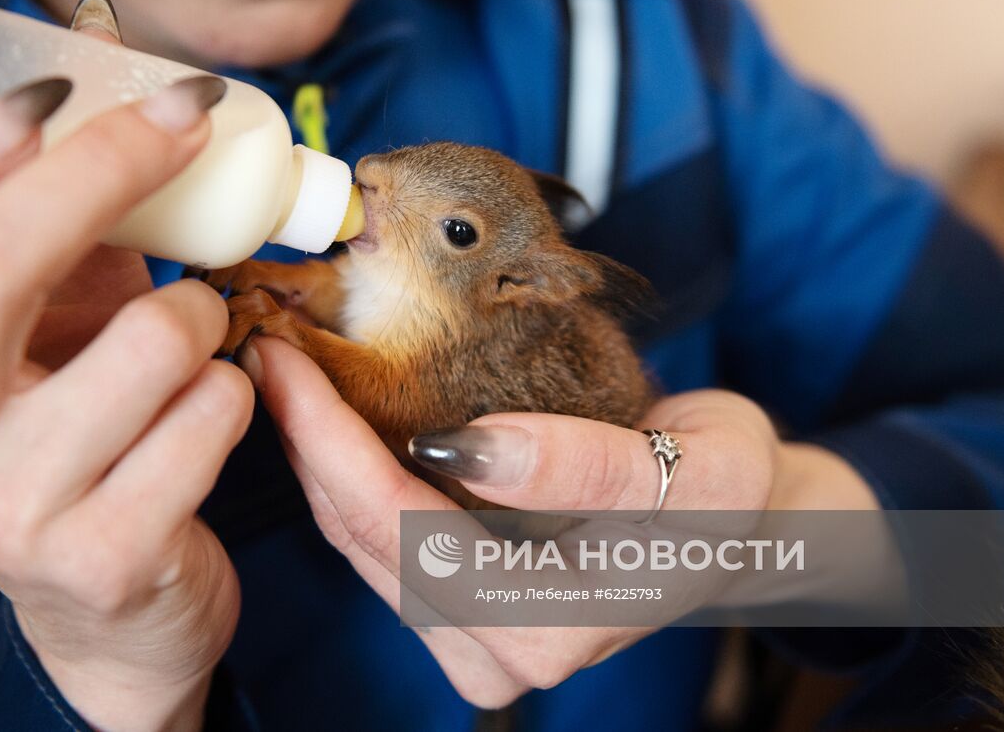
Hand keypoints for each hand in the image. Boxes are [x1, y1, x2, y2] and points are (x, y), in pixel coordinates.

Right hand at [0, 63, 241, 731]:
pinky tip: (211, 408)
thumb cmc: (74, 426)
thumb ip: (54, 204)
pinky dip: (231, 387)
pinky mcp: (102, 560)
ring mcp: (2, 516)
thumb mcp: (38, 321)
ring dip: (197, 307)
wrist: (112, 604)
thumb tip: (112, 41)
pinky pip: (205, 417)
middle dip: (99, 170)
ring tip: (196, 329)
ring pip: (139, 344)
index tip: (40, 99)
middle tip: (181, 123)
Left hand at [242, 337, 882, 706]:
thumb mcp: (696, 466)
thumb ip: (590, 467)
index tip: (292, 360)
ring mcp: (480, 643)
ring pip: (361, 547)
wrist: (737, 518)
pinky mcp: (462, 620)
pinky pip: (377, 548)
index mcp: (558, 625)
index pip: (414, 531)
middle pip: (370, 541)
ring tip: (280, 373)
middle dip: (307, 440)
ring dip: (313, 457)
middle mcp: (507, 653)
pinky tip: (320, 419)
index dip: (338, 444)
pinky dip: (341, 478)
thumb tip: (465, 448)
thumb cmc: (723, 487)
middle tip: (266, 350)